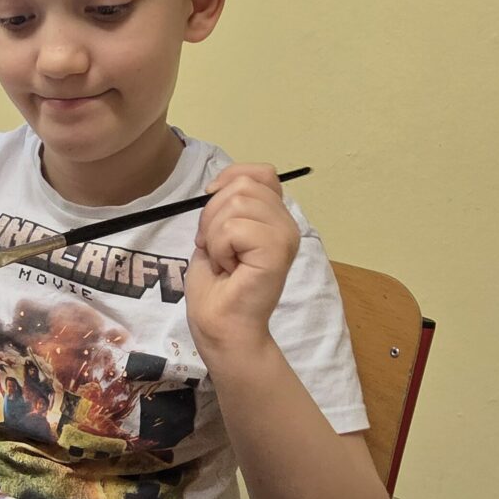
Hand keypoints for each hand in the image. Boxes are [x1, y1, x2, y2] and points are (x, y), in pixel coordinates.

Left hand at [184, 163, 299, 362]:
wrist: (221, 326)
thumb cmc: (217, 287)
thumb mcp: (217, 234)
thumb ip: (228, 207)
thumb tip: (217, 185)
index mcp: (275, 217)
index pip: (260, 172)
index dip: (229, 180)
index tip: (212, 204)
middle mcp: (286, 223)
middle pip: (243, 184)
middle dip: (213, 214)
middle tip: (214, 247)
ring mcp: (285, 236)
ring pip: (236, 203)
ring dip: (215, 235)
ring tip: (224, 260)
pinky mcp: (276, 251)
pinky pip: (234, 228)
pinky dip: (219, 248)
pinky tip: (229, 268)